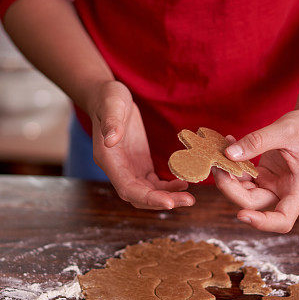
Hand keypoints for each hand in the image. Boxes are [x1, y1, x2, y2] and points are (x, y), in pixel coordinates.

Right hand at [87, 81, 194, 209]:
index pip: (127, 189)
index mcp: (108, 160)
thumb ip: (111, 123)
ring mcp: (129, 169)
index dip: (147, 198)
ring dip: (168, 197)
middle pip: (140, 197)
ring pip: (148, 193)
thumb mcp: (111, 105)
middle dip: (163, 201)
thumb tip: (110, 140)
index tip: (169, 202)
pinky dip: (168, 187)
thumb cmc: (108, 98)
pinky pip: (154, 183)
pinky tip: (184, 183)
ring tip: (190, 197)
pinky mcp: (140, 165)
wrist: (108, 97)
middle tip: (189, 200)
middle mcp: (118, 170)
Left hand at [213, 108, 298, 232]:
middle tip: (218, 165)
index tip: (241, 215)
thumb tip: (228, 155)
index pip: (283, 220)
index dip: (262, 223)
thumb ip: (257, 142)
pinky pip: (243, 178)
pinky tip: (229, 145)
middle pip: (252, 203)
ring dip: (228, 177)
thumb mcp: (284, 129)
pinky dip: (233, 166)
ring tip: (220, 152)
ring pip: (244, 192)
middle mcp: (284, 191)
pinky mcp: (263, 176)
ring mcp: (272, 184)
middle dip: (231, 188)